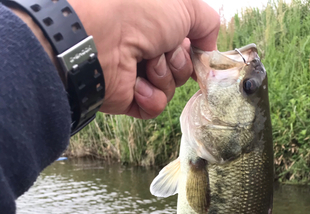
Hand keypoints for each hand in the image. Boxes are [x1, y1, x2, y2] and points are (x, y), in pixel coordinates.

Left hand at [68, 0, 219, 117]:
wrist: (101, 38)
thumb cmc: (138, 11)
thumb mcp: (185, 3)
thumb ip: (206, 21)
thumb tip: (209, 48)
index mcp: (156, 25)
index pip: (188, 45)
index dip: (193, 48)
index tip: (194, 46)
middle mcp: (146, 48)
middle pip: (182, 68)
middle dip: (178, 61)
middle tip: (161, 48)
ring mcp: (137, 74)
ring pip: (170, 88)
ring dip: (163, 76)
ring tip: (145, 63)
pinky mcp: (128, 97)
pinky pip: (155, 107)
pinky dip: (150, 96)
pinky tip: (136, 84)